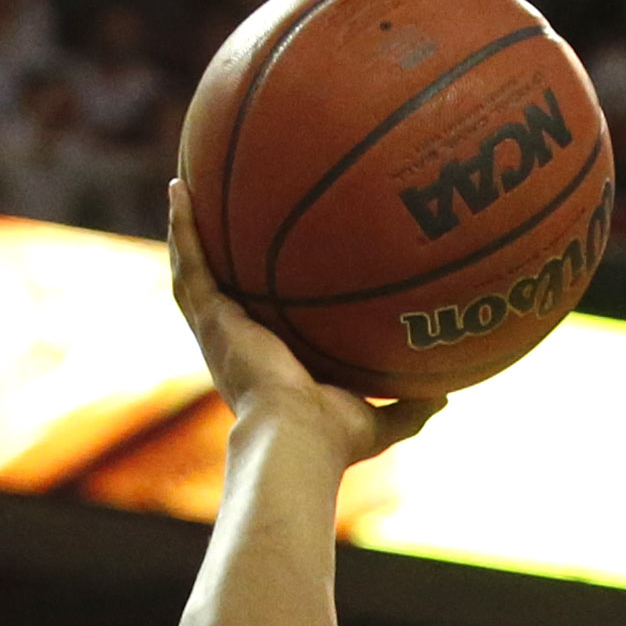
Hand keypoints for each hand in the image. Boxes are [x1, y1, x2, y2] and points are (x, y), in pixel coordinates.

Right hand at [167, 182, 443, 470]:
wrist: (297, 437)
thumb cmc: (334, 439)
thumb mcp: (379, 420)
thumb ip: (409, 406)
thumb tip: (445, 394)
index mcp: (266, 364)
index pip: (257, 321)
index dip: (255, 295)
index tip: (263, 266)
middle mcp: (235, 345)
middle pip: (218, 290)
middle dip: (214, 253)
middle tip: (214, 213)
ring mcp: (217, 331)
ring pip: (193, 271)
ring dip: (186, 230)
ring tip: (183, 185)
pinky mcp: (209, 319)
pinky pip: (190, 263)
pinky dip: (182, 227)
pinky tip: (180, 188)